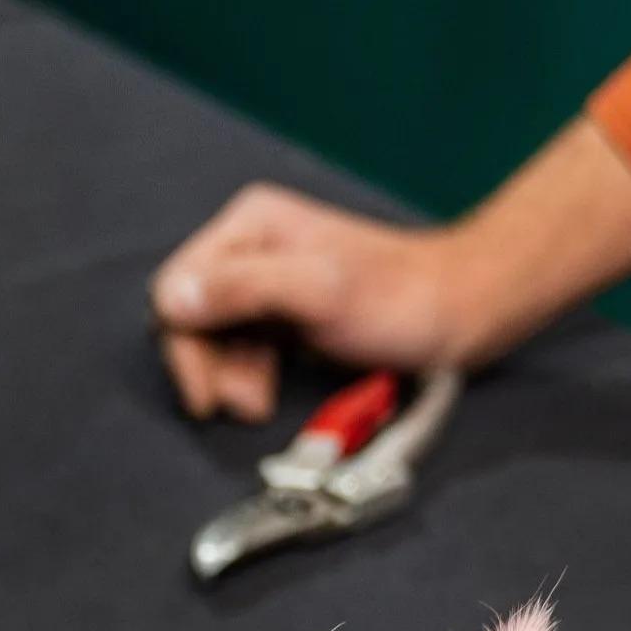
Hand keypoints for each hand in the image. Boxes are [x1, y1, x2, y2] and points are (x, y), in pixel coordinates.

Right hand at [148, 121, 630, 424]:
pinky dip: (246, 374)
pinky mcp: (279, 310)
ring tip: (261, 403)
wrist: (457, 314)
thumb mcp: (318, 293)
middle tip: (244, 404)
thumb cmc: (400, 301)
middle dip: (209, 365)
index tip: (209, 395)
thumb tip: (173, 299)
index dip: (186, 346)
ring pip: (210, 337)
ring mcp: (263, 279)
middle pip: (189, 314)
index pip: (177, 288)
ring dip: (228, 376)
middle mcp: (249, 245)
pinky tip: (267, 392)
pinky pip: (238, 346)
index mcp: (249, 226)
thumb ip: (244, 290)